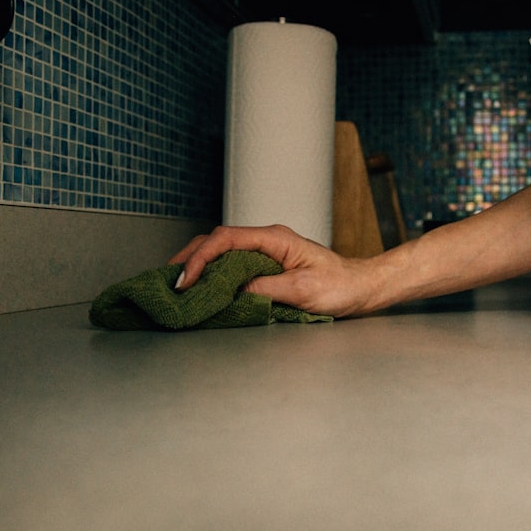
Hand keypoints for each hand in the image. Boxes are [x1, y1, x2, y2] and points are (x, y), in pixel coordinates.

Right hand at [168, 224, 374, 316]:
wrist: (360, 287)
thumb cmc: (340, 286)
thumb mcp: (303, 291)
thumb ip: (267, 289)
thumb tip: (234, 290)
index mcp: (275, 239)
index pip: (226, 239)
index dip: (201, 258)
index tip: (187, 280)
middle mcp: (268, 240)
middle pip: (217, 240)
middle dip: (190, 258)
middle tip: (169, 281)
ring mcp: (266, 251)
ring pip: (222, 251)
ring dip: (198, 265)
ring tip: (179, 284)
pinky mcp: (267, 264)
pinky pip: (233, 263)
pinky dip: (213, 273)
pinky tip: (204, 287)